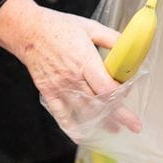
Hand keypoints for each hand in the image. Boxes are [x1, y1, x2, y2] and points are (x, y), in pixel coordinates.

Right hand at [0, 0, 141, 138]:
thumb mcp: (90, 27)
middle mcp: (73, 78)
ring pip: (83, 112)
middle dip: (119, 116)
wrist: (28, 31)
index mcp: (85, 61)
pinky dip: (72, 128)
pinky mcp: (49, 93)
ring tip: (114, 129)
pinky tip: (82, 135)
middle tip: (134, 126)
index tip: (129, 93)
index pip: (106, 87)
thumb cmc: (59, 27)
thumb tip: (131, 48)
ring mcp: (60, 87)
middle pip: (99, 103)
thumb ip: (112, 39)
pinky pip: (61, 115)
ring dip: (100, 123)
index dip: (121, 94)